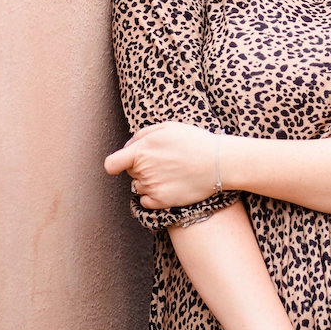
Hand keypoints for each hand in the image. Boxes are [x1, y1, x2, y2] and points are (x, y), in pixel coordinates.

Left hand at [103, 122, 219, 208]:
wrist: (218, 163)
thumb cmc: (195, 142)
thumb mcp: (168, 127)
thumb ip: (142, 135)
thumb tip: (128, 147)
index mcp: (141, 150)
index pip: (112, 164)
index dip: (115, 164)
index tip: (121, 165)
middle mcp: (143, 170)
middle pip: (131, 172)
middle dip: (141, 167)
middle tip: (164, 162)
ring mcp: (151, 187)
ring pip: (139, 187)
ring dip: (149, 182)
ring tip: (171, 174)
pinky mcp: (161, 201)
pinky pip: (145, 202)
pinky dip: (153, 197)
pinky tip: (169, 187)